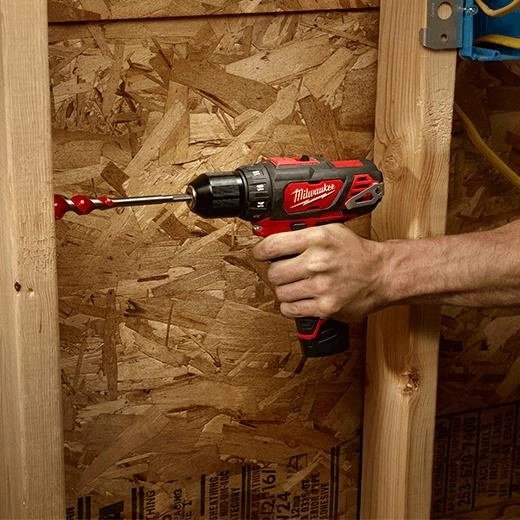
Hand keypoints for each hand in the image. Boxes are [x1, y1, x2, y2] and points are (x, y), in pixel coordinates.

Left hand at [252, 223, 387, 322]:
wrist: (382, 274)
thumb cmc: (355, 252)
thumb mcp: (330, 230)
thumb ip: (301, 233)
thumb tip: (270, 236)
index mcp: (318, 238)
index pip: (273, 246)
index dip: (260, 251)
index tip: (260, 254)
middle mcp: (319, 261)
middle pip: (274, 272)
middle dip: (276, 272)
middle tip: (284, 271)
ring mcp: (322, 286)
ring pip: (280, 292)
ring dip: (285, 290)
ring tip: (297, 285)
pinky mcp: (326, 307)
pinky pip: (291, 309)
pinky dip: (291, 305)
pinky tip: (300, 298)